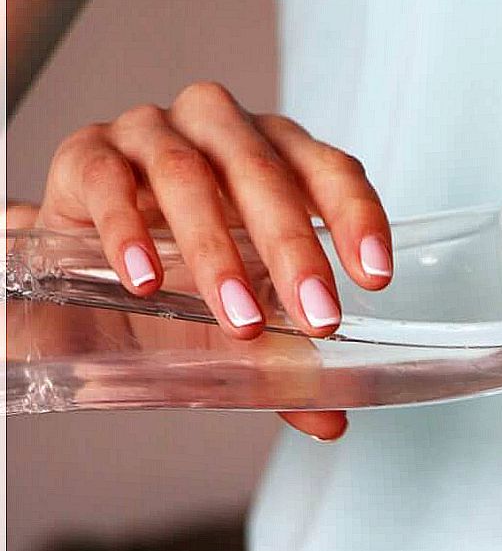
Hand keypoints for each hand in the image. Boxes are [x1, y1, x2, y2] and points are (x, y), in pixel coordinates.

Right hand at [37, 81, 393, 439]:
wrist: (77, 270)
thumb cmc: (176, 275)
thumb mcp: (235, 317)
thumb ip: (282, 364)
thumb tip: (331, 420)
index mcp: (275, 155)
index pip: (330, 169)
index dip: (358, 216)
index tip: (375, 276)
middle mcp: (219, 130)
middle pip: (263, 172)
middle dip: (294, 250)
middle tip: (317, 318)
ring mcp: (150, 134)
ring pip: (187, 174)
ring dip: (217, 253)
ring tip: (240, 320)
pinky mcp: (86, 155)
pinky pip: (108, 181)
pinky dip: (128, 233)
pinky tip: (146, 284)